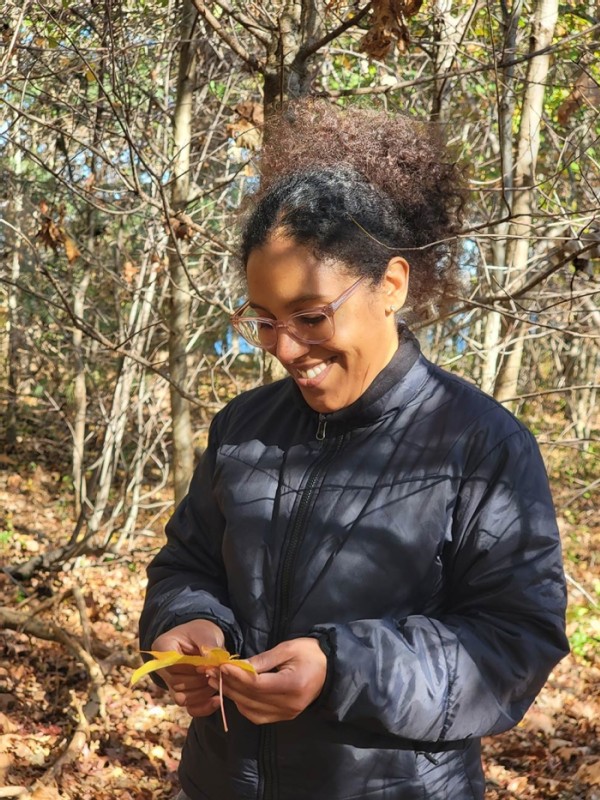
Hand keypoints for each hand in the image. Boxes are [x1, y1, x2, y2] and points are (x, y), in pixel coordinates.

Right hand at [151, 619, 224, 717]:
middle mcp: (162, 668)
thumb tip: (210, 661)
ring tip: (218, 682)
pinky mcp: (182, 694)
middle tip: (216, 674)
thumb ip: (207, 645)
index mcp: (162, 648)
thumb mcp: (205, 632)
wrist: (204, 637)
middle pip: (176, 684)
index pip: (172, 666)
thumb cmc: (202, 632)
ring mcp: (170, 683)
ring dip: (203, 693)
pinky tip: (217, 700)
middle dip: (199, 681)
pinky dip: (203, 707)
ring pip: (182, 698)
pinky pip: (189, 708)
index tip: (207, 666)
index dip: (191, 669)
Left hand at [208, 637, 326, 724]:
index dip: (236, 676)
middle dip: (228, 685)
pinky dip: (243, 706)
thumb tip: (238, 665)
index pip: (257, 684)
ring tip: (217, 681)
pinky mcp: (284, 717)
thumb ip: (263, 659)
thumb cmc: (310, 653)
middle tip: (210, 672)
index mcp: (292, 684)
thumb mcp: (287, 648)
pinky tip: (234, 693)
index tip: (220, 666)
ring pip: (251, 710)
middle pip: (251, 698)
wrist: (330, 668)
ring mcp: (287, 714)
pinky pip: (257, 716)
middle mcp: (289, 704)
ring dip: (232, 696)